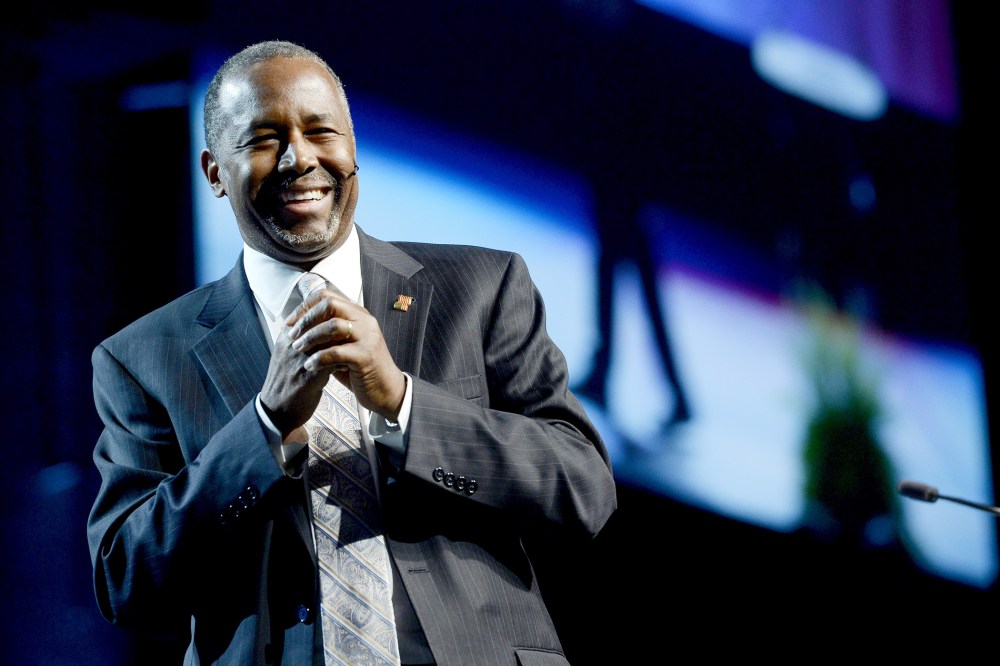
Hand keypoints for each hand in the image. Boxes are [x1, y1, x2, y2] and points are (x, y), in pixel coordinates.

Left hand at [264, 285, 405, 430]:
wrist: (387, 391)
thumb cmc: (361, 370)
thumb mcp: (342, 346)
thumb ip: (326, 335)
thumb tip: (297, 328)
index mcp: (357, 314)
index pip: (327, 297)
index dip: (305, 307)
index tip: (290, 322)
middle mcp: (364, 321)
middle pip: (330, 305)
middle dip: (306, 319)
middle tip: (292, 335)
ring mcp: (368, 337)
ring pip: (333, 325)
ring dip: (310, 337)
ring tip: (298, 349)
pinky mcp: (366, 356)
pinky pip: (337, 352)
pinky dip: (319, 358)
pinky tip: (310, 366)